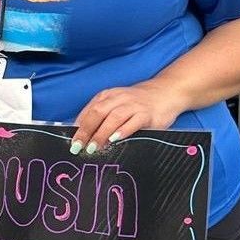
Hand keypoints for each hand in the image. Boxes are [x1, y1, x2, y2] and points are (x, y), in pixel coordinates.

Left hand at [70, 80, 185, 152]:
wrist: (166, 92)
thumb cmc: (137, 104)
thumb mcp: (116, 105)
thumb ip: (101, 117)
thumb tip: (83, 137)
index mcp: (107, 96)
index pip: (89, 111)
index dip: (79, 127)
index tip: (72, 141)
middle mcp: (118, 98)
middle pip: (97, 113)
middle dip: (86, 131)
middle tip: (78, 146)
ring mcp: (133, 105)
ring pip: (113, 118)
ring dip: (101, 133)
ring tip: (93, 147)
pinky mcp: (147, 113)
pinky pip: (133, 122)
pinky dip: (123, 131)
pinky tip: (115, 139)